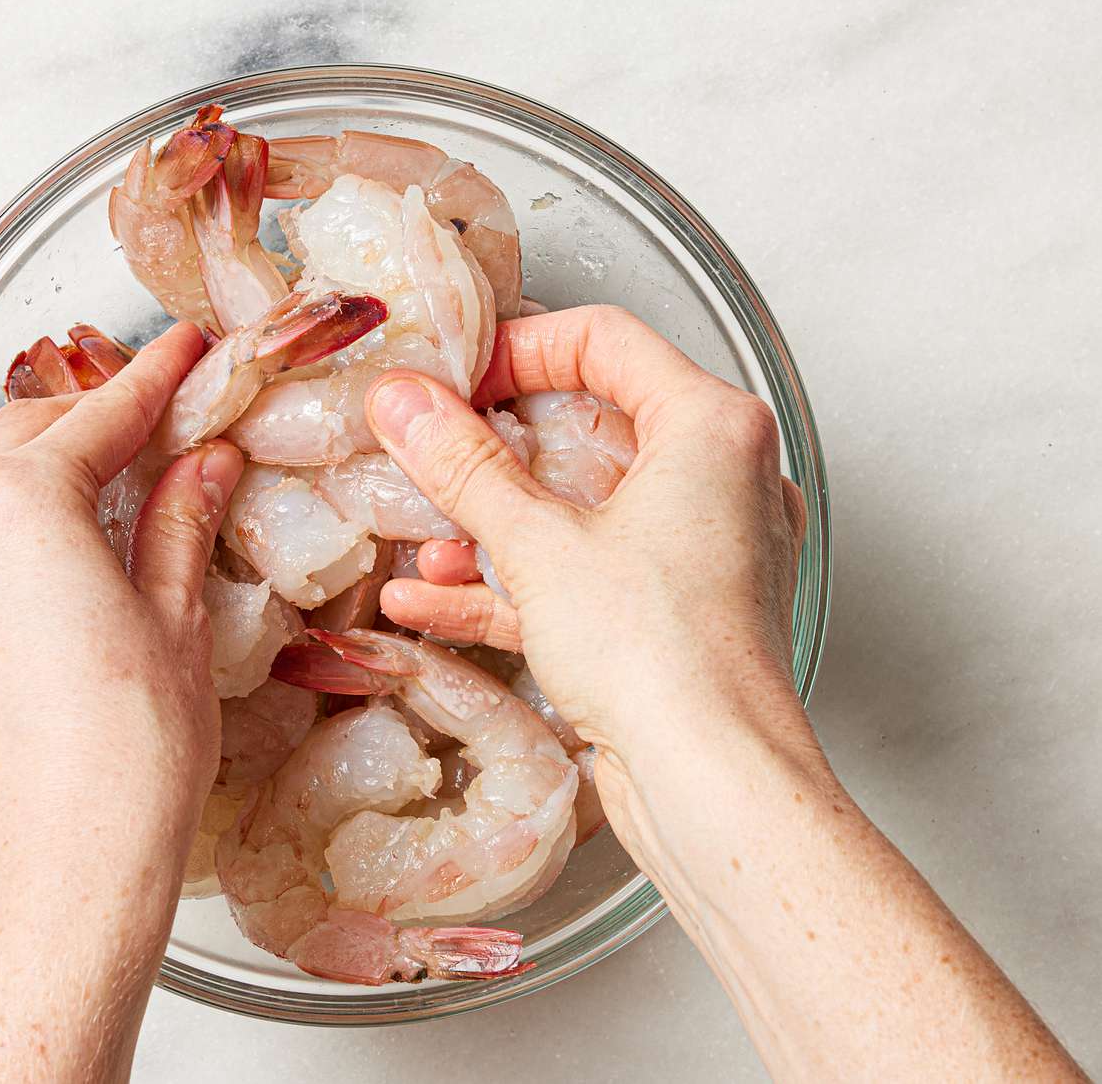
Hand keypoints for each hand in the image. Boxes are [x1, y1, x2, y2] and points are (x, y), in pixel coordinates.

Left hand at [0, 321, 243, 1080]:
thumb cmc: (131, 758)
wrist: (62, 885)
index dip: (154, 377)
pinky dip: (30, 531)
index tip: (190, 348)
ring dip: (60, 473)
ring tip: (137, 482)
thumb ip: (180, 519)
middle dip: (98, 416)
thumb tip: (202, 458)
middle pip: (29, 438)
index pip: (97, 415)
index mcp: (18, 507)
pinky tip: (85, 557)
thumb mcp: (179, 619)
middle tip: (172, 411)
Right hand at [364, 305, 815, 849]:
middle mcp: (719, 479)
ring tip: (421, 544)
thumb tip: (407, 404)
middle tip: (425, 455)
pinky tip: (431, 599)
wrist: (714, 785)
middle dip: (491, 457)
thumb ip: (464, 465)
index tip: (453, 382)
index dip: (515, 350)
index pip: (604, 341)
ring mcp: (698, 551)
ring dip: (491, 528)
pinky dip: (513, 582)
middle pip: (584, 431)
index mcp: (711, 427)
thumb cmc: (664, 655)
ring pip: (578, 511)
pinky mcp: (671, 613)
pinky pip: (583, 575)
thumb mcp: (538, 542)